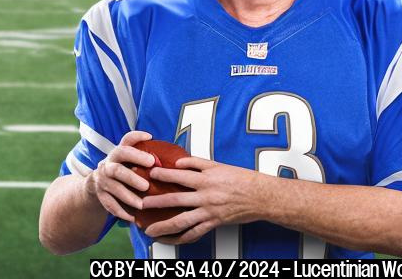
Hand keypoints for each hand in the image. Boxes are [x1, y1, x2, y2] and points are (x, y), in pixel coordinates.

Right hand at [84, 131, 155, 221]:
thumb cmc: (122, 168)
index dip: (135, 139)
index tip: (149, 138)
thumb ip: (144, 154)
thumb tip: (174, 157)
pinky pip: (109, 204)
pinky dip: (121, 211)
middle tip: (146, 186)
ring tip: (142, 205)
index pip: (125, 144)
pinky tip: (132, 218)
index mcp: (117, 154)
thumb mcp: (128, 158)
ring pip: (113, 188)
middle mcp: (108, 165)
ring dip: (128, 197)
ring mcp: (103, 181)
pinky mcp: (101, 195)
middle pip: (117, 169)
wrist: (97, 183)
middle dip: (131, 177)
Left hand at [142, 157, 264, 243]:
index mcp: (206, 179)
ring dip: (164, 226)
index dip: (163, 174)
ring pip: (182, 221)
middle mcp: (205, 196)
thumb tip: (179, 161)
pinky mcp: (214, 223)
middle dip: (156, 202)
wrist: (261, 196)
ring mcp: (209, 212)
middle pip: (175, 200)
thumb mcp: (219, 166)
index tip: (150, 174)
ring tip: (150, 230)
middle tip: (140, 204)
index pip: (179, 175)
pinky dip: (181, 238)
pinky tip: (170, 240)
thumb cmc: (241, 179)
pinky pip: (195, 233)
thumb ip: (197, 163)